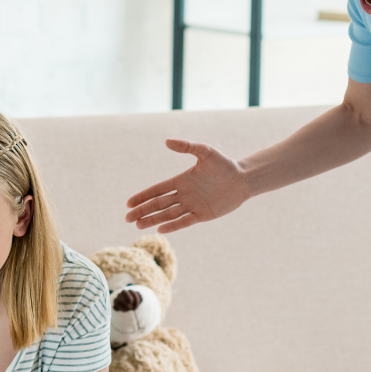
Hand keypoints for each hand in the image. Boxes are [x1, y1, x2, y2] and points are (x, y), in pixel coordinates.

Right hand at [124, 139, 249, 232]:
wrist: (243, 179)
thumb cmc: (224, 164)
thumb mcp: (205, 152)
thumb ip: (187, 146)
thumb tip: (166, 141)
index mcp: (181, 180)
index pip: (157, 190)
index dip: (143, 196)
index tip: (129, 203)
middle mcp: (184, 194)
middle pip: (158, 204)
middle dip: (143, 211)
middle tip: (128, 218)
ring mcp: (193, 206)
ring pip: (168, 214)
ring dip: (153, 220)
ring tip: (138, 225)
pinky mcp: (203, 215)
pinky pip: (184, 221)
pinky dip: (173, 226)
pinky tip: (160, 229)